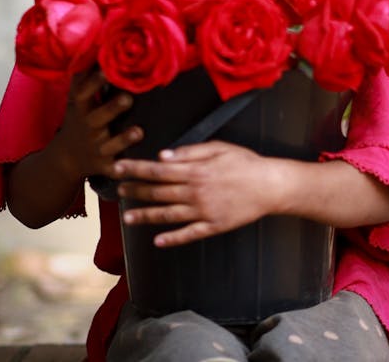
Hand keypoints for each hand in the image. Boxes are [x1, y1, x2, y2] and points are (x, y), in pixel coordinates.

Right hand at [57, 68, 143, 181]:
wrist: (66, 159)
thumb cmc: (79, 119)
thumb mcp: (76, 98)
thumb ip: (85, 74)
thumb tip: (96, 40)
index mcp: (81, 109)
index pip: (84, 94)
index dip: (94, 82)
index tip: (107, 69)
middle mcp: (88, 128)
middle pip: (98, 118)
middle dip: (112, 108)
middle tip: (128, 97)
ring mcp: (96, 148)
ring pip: (110, 145)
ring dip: (123, 139)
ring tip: (138, 131)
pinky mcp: (105, 167)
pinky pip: (116, 170)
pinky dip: (125, 170)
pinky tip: (136, 168)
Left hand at [116, 141, 277, 246]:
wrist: (270, 186)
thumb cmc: (244, 162)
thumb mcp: (218, 147)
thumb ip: (189, 152)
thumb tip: (163, 156)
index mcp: (195, 171)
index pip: (158, 170)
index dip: (136, 169)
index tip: (118, 167)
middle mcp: (195, 192)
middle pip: (158, 192)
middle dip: (136, 190)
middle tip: (118, 189)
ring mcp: (204, 212)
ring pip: (168, 215)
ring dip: (146, 216)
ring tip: (127, 218)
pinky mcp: (213, 226)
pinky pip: (189, 234)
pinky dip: (172, 239)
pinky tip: (157, 241)